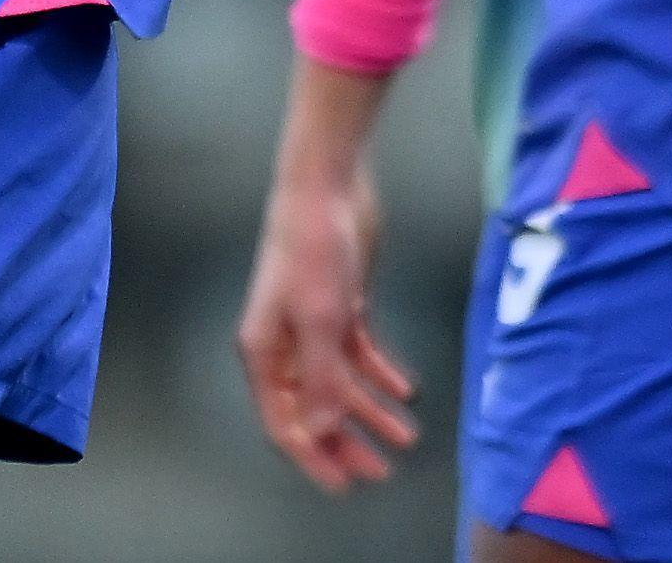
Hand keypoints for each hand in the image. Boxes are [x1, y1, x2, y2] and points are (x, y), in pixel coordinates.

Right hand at [235, 160, 420, 490]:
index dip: (312, 457)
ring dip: (370, 412)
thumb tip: (319, 432)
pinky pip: (359, 355)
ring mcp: (312, 326)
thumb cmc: (311, 247)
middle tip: (379, 470)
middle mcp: (285, 345)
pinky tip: (404, 389)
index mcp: (266, 352)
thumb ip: (320, 379)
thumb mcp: (319, 319)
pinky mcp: (339, 307)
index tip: (343, 484)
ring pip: (340, 385)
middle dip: (346, 443)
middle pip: (313, 410)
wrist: (326, 188)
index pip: (284, 422)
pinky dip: (380, 375)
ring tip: (405, 435)